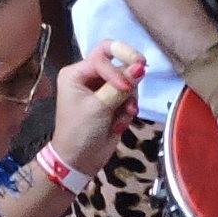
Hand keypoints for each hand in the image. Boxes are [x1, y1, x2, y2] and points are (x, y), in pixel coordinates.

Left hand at [46, 41, 144, 177]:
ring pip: (128, 82)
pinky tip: (120, 124)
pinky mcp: (113, 102)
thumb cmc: (81, 131)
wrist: (79, 160)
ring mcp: (101, 89)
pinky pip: (129, 97)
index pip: (103, 55)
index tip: (126, 88)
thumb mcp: (99, 107)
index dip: (118, 69)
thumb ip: (121, 86)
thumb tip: (141, 67)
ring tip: (124, 116)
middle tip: (139, 79)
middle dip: (127, 80)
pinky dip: (128, 110)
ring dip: (128, 100)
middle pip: (118, 64)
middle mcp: (88, 77)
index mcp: (76, 73)